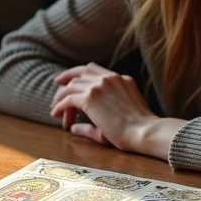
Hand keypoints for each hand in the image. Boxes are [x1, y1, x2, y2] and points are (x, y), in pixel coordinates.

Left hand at [49, 63, 183, 157]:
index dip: (76, 73)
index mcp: (121, 78)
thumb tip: (73, 127)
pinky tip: (55, 114)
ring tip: (55, 110)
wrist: (144, 131)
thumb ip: (98, 118)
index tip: (66, 80)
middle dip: (66, 85)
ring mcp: (99, 86)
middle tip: (57, 94)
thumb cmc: (137, 130)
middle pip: (79, 75)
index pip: (92, 69)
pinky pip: (68, 98)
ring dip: (61, 98)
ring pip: (72, 86)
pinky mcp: (90, 98)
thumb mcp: (119, 117)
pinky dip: (60, 105)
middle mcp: (109, 78)